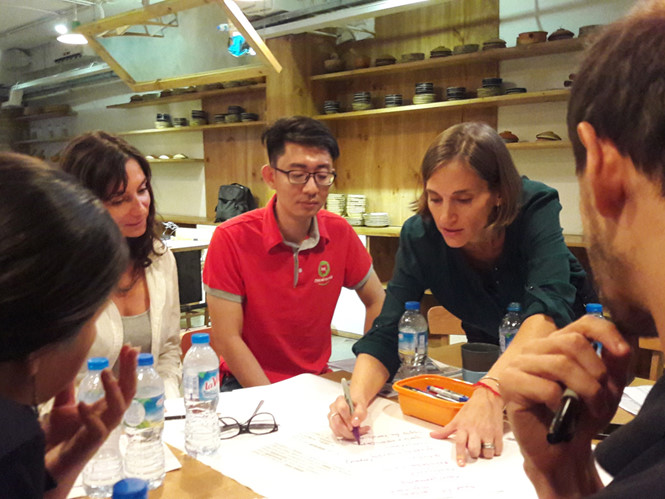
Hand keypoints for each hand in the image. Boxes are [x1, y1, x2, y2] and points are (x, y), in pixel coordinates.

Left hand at [44, 345, 137, 476]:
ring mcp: (100, 431)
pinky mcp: (89, 444)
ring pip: (118, 409)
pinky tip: (81, 404)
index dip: (127, 366)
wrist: (48, 466)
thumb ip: (67, 392)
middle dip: (130, 370)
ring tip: (105, 372)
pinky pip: (97, 430)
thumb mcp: (63, 409)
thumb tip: (66, 369)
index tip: (130, 347)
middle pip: (127, 392)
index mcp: (103, 408)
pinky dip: (90, 416)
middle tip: (131, 351)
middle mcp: (107, 418)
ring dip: (114, 390)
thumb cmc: (59, 439)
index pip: (123, 384)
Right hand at [328, 395, 370, 440]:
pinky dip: (346, 435)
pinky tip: (354, 433)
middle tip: (358, 432)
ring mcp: (331, 417)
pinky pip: (337, 433)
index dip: (347, 419)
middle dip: (348, 430)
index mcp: (340, 400)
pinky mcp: (332, 425)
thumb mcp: (362, 407)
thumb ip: (359, 413)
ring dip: (348, 434)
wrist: (353, 406)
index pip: (342, 409)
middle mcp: (333, 408)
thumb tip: (354, 423)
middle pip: (337, 422)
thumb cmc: (356, 406)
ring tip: (359, 432)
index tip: (354, 426)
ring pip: (336, 430)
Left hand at [430, 384, 504, 465]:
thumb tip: (433, 435)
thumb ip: (446, 430)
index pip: (460, 443)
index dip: (460, 455)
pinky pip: (498, 448)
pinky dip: (496, 451)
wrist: (488, 398)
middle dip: (474, 454)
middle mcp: (476, 430)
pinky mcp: (498, 433)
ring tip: (484, 449)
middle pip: (475, 450)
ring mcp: (488, 432)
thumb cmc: (472, 408)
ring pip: (488, 452)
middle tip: (474, 451)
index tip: (461, 463)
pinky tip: (492, 446)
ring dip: (486, 454)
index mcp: (464, 427)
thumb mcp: (457, 418)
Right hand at [501, 316, 630, 493]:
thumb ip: (613, 364)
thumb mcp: (605, 388)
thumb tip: (619, 346)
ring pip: (559, 363)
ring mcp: (519, 364)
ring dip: (584, 389)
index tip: (621, 354)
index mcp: (557, 345)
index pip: (582, 323)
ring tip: (589, 408)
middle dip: (595, 372)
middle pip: (571, 342)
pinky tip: (558, 412)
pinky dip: (559, 403)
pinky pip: (545, 387)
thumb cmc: (580, 417)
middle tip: (601, 398)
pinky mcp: (509, 384)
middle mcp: (535, 349)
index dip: (605, 332)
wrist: (561, 450)